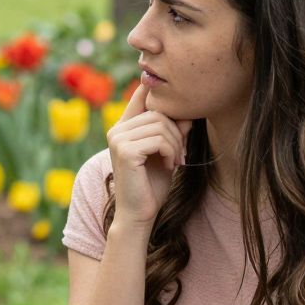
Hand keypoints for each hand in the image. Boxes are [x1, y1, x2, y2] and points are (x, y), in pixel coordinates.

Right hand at [104, 84, 190, 228]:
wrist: (139, 213)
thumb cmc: (152, 185)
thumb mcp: (166, 152)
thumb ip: (173, 132)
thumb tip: (188, 112)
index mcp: (123, 128)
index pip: (140, 96)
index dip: (157, 91)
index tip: (170, 95)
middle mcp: (116, 130)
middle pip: (157, 112)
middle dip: (176, 132)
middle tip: (181, 154)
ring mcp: (118, 139)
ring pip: (160, 125)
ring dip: (175, 144)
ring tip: (176, 160)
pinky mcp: (125, 151)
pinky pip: (159, 140)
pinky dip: (171, 152)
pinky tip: (170, 165)